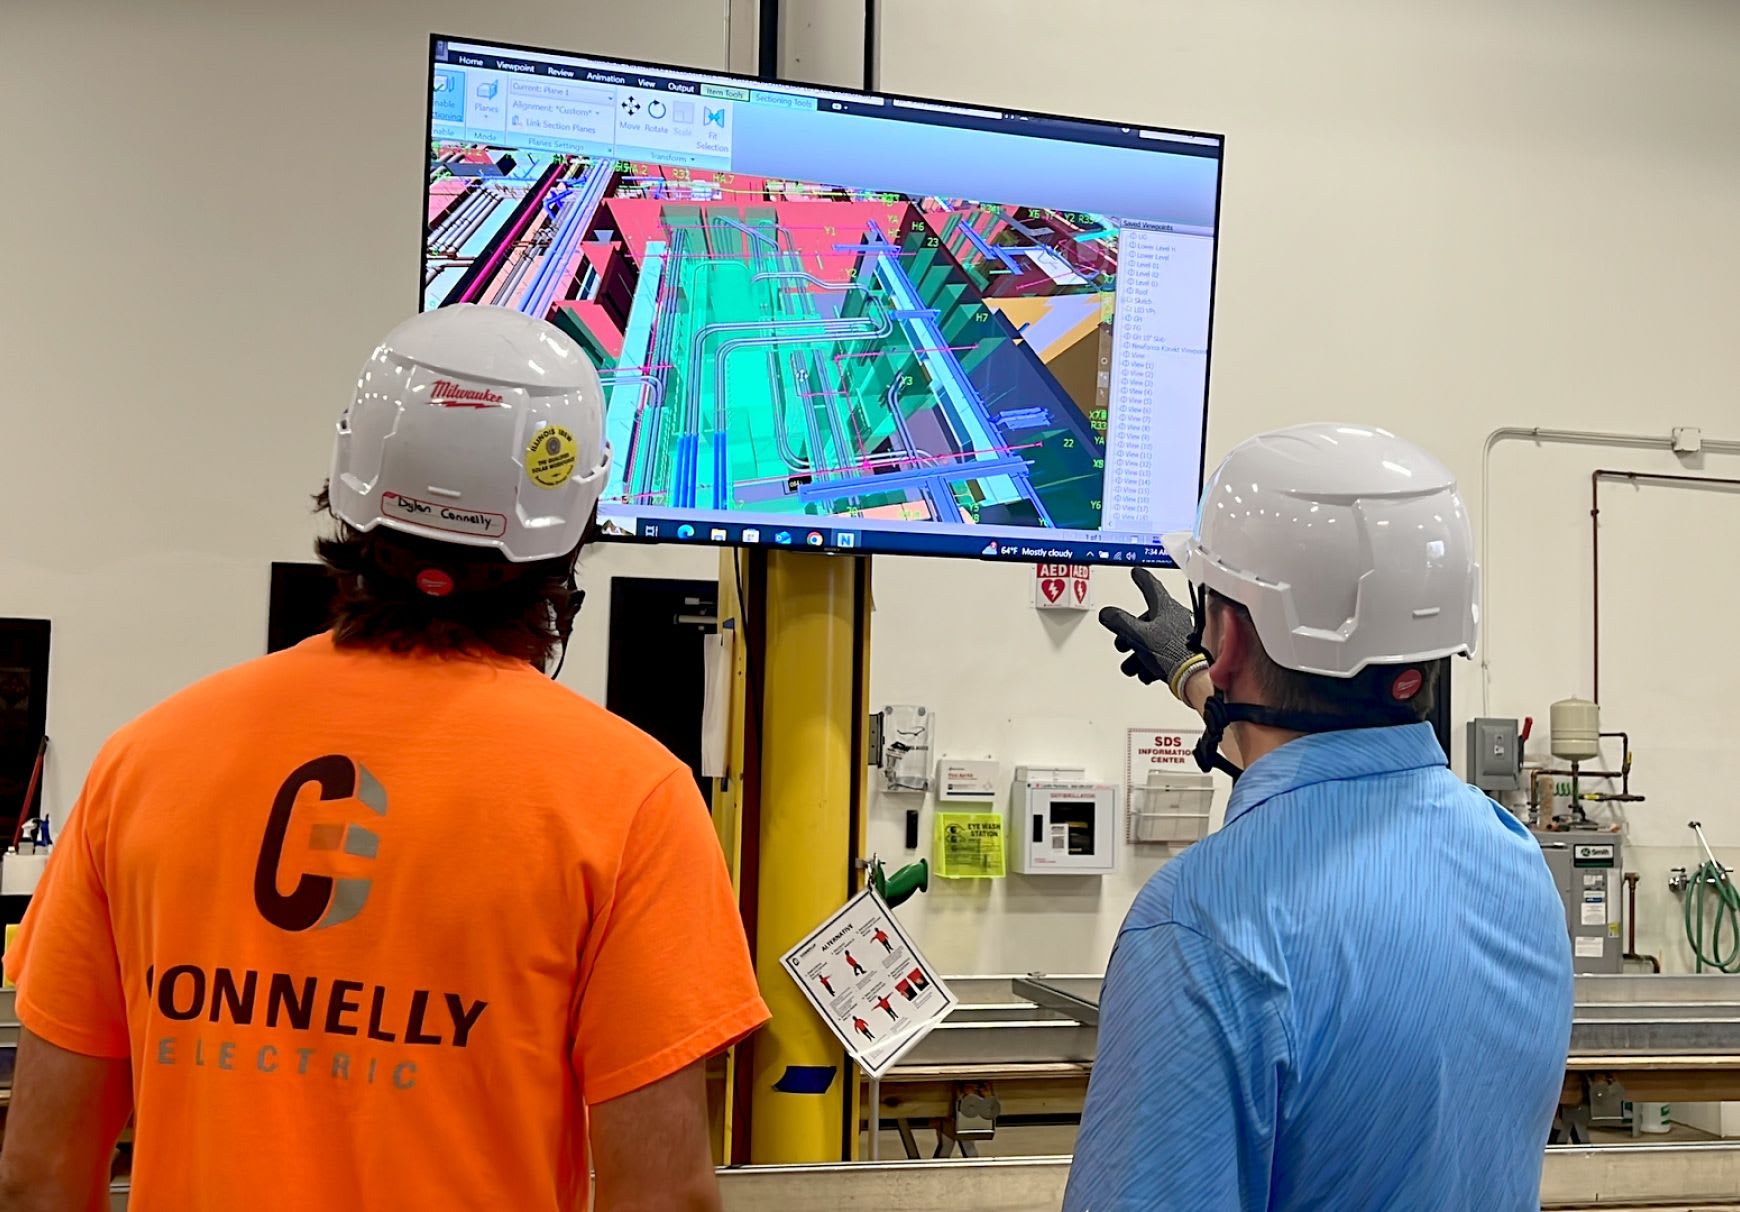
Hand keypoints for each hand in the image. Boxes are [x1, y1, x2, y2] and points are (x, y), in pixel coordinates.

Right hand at [1097, 568, 1206, 698]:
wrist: (1193, 677)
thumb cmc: (1173, 652)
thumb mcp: (1139, 635)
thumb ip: (1120, 622)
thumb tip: (1107, 613)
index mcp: (1165, 608)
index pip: (1151, 586)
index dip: (1141, 579)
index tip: (1137, 573)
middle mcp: (1175, 618)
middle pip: (1146, 620)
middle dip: (1130, 634)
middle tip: (1123, 642)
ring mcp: (1180, 635)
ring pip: (1152, 639)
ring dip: (1138, 653)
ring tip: (1132, 666)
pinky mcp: (1184, 652)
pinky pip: (1162, 653)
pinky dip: (1151, 662)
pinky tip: (1148, 672)